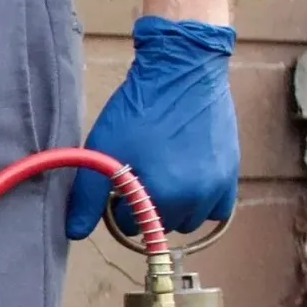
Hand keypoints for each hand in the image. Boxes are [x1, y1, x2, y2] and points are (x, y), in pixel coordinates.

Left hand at [64, 16, 239, 239]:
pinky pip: (217, 208)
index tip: (114, 185)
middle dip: (146, 207)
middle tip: (135, 177)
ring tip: (158, 175)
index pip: (134, 225)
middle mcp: (199, 198)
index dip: (118, 206)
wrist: (182, 73)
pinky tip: (184, 180)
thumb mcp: (103, 150)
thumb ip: (87, 196)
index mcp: (166, 195)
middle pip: (163, 224)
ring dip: (174, 207)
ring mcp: (220, 186)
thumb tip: (74, 233)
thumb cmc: (138, 110)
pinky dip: (200, 202)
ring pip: (191, 219)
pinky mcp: (232, 172)